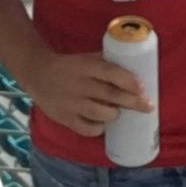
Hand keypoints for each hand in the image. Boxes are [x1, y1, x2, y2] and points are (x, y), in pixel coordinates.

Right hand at [28, 52, 152, 139]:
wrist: (37, 74)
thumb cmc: (69, 66)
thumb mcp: (85, 58)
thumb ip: (105, 63)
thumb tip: (136, 71)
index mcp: (85, 66)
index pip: (111, 72)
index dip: (129, 81)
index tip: (143, 88)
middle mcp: (79, 84)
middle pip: (110, 94)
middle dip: (132, 102)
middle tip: (148, 106)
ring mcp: (71, 102)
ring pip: (99, 113)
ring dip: (114, 114)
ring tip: (117, 112)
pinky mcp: (64, 117)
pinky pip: (86, 128)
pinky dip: (98, 128)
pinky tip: (102, 124)